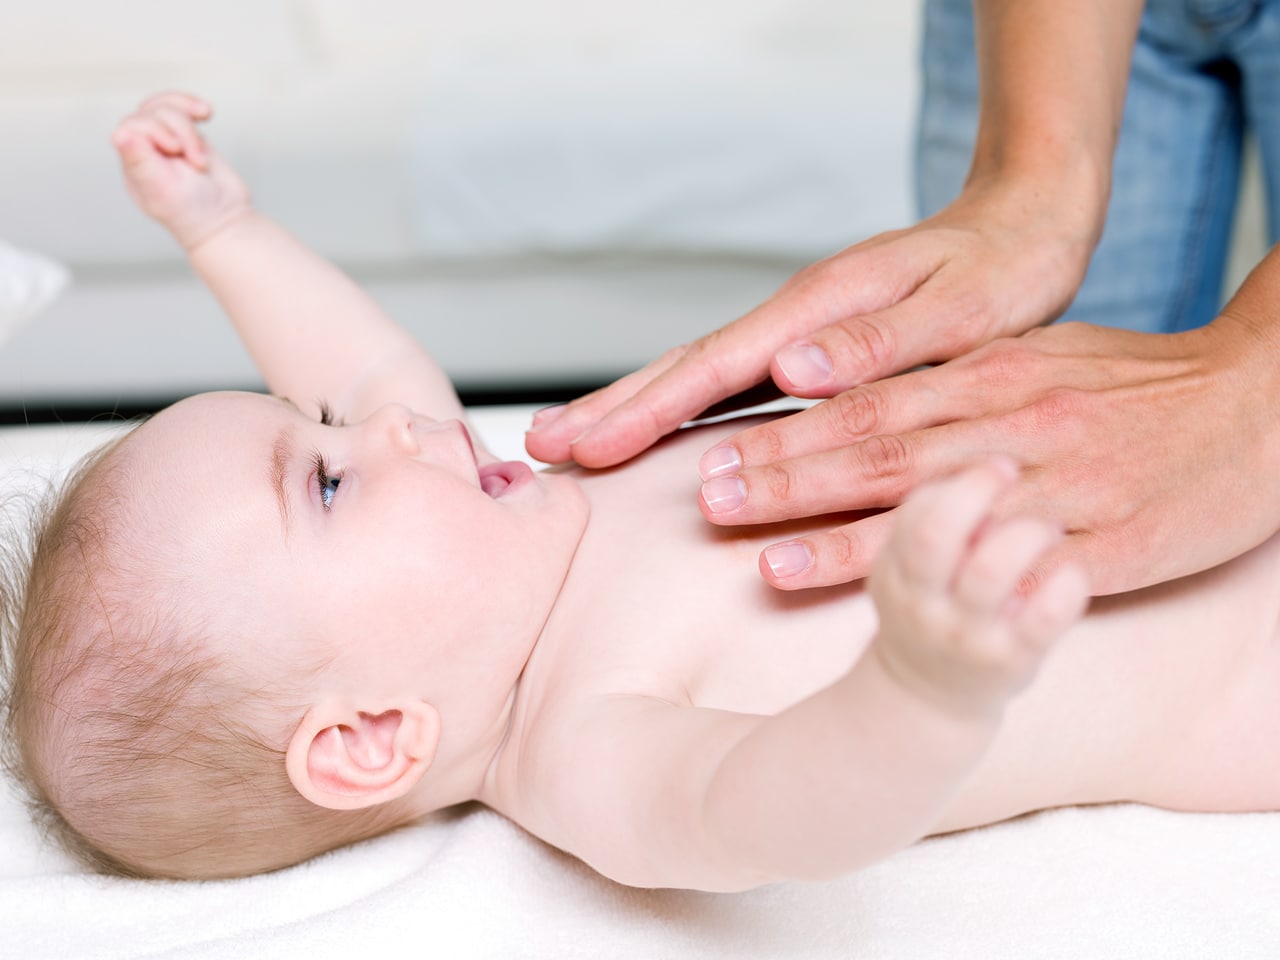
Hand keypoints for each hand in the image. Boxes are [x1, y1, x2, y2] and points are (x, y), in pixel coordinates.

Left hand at [111, 92, 250, 249]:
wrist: (225, 220)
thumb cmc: (193, 213)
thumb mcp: (164, 190)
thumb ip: (141, 162)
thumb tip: (120, 135)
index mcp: (134, 164)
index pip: (131, 127)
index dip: (154, 129)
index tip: (175, 150)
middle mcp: (146, 151)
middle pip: (151, 114)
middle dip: (179, 131)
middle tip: (196, 163)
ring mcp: (168, 142)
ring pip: (168, 109)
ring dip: (190, 130)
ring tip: (201, 158)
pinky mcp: (188, 137)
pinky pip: (182, 109)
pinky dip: (192, 107)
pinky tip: (207, 113)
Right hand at [525, 177, 1096, 466]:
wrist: (1030, 220)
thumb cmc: (1007, 265)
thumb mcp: (963, 305)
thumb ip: (880, 339)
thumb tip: (788, 366)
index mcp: (821, 309)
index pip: (717, 365)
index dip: (650, 411)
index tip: (590, 448)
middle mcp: (797, 319)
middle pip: (686, 368)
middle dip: (612, 409)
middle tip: (540, 449)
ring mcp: (799, 332)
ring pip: (700, 376)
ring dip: (633, 408)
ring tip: (574, 441)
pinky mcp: (813, 348)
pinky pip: (734, 384)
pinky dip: (685, 409)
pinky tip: (660, 432)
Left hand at [695, 309, 1279, 595]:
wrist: (1259, 402)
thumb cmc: (1136, 385)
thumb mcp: (1040, 358)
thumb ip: (954, 380)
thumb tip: (864, 392)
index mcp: (992, 375)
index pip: (869, 402)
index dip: (790, 428)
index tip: (721, 448)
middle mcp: (1009, 424)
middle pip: (877, 449)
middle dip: (785, 474)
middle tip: (709, 497)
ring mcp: (1053, 484)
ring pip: (928, 506)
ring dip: (834, 528)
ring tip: (758, 552)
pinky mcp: (1101, 544)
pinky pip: (1005, 565)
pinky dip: (937, 576)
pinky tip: (887, 597)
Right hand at [868, 459, 1088, 716]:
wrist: (927, 698)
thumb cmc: (929, 609)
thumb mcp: (906, 569)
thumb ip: (928, 519)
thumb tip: (974, 468)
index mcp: (895, 572)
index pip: (914, 514)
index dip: (957, 481)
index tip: (997, 464)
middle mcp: (922, 603)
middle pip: (936, 535)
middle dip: (976, 492)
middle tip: (1013, 472)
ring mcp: (964, 635)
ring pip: (990, 570)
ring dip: (1025, 534)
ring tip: (1047, 527)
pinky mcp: (1011, 662)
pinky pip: (1041, 621)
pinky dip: (1064, 588)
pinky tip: (1073, 572)